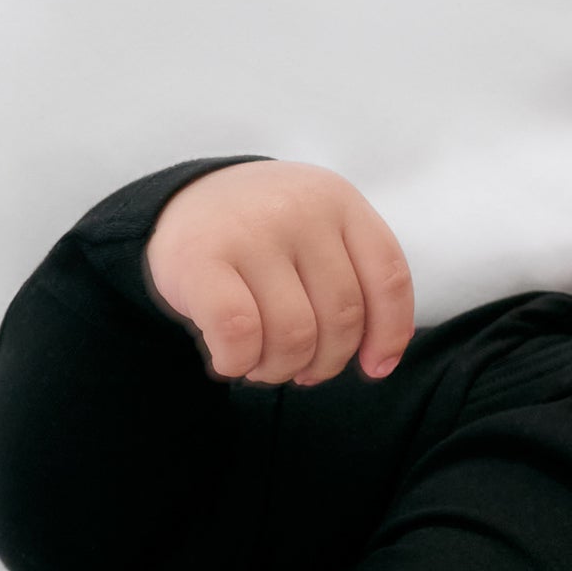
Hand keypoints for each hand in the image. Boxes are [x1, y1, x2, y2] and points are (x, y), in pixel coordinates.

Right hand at [144, 160, 414, 387]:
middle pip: (342, 318)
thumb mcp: (321, 238)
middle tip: (300, 366)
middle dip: (325, 362)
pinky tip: (232, 360)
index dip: (389, 334)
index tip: (374, 368)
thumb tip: (380, 362)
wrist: (182, 206)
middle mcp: (299, 208)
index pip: (389, 278)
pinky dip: (239, 363)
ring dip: (280, 369)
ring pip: (294, 336)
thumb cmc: (265, 240)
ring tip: (264, 362)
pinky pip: (240, 335)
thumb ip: (358, 284)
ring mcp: (250, 230)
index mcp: (339, 201)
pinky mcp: (201, 258)